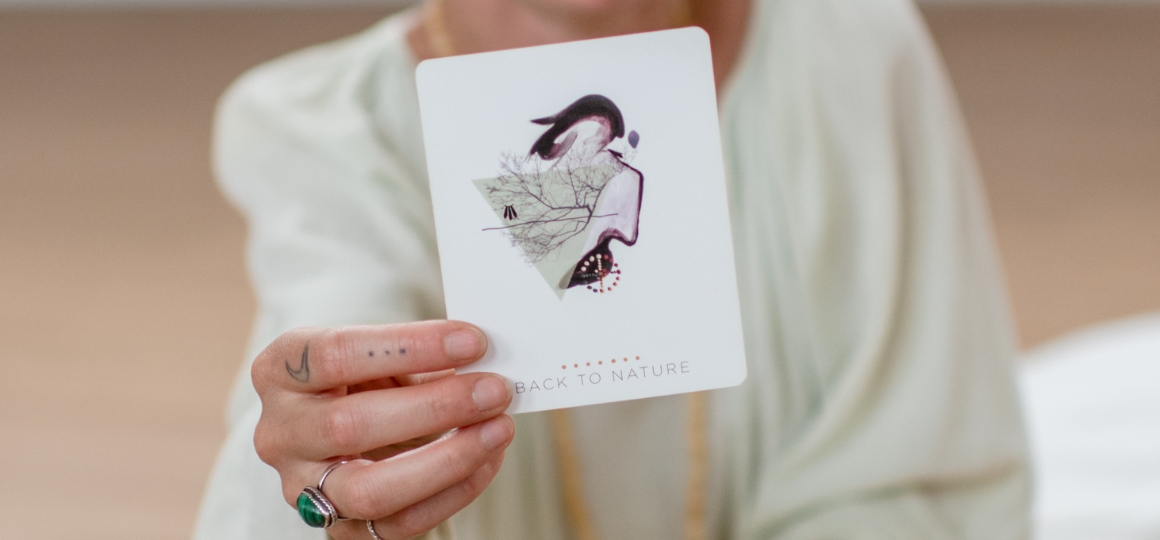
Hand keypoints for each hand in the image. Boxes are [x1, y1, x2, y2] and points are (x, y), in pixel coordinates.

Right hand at [251, 321, 513, 538]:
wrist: (340, 420)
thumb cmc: (364, 376)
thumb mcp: (377, 351)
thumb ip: (419, 354)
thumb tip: (485, 360)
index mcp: (280, 370)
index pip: (336, 355)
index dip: (409, 347)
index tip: (472, 341)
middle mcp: (280, 432)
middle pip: (349, 426)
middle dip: (435, 407)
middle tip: (494, 390)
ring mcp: (302, 486)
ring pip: (370, 490)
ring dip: (448, 460)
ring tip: (498, 429)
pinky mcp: (338, 528)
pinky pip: (398, 524)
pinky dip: (453, 492)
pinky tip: (486, 460)